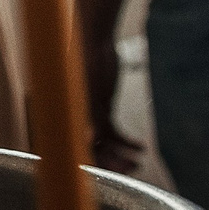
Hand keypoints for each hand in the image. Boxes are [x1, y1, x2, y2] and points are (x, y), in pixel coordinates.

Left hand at [83, 30, 145, 174]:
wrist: (90, 39)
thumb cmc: (89, 58)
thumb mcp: (90, 86)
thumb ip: (92, 102)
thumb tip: (96, 112)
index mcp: (67, 114)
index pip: (74, 146)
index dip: (92, 160)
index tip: (110, 167)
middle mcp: (72, 115)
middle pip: (86, 151)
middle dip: (107, 165)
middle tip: (127, 171)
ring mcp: (83, 111)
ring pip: (100, 146)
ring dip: (119, 158)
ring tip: (135, 164)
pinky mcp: (97, 104)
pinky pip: (112, 132)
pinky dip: (127, 143)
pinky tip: (141, 147)